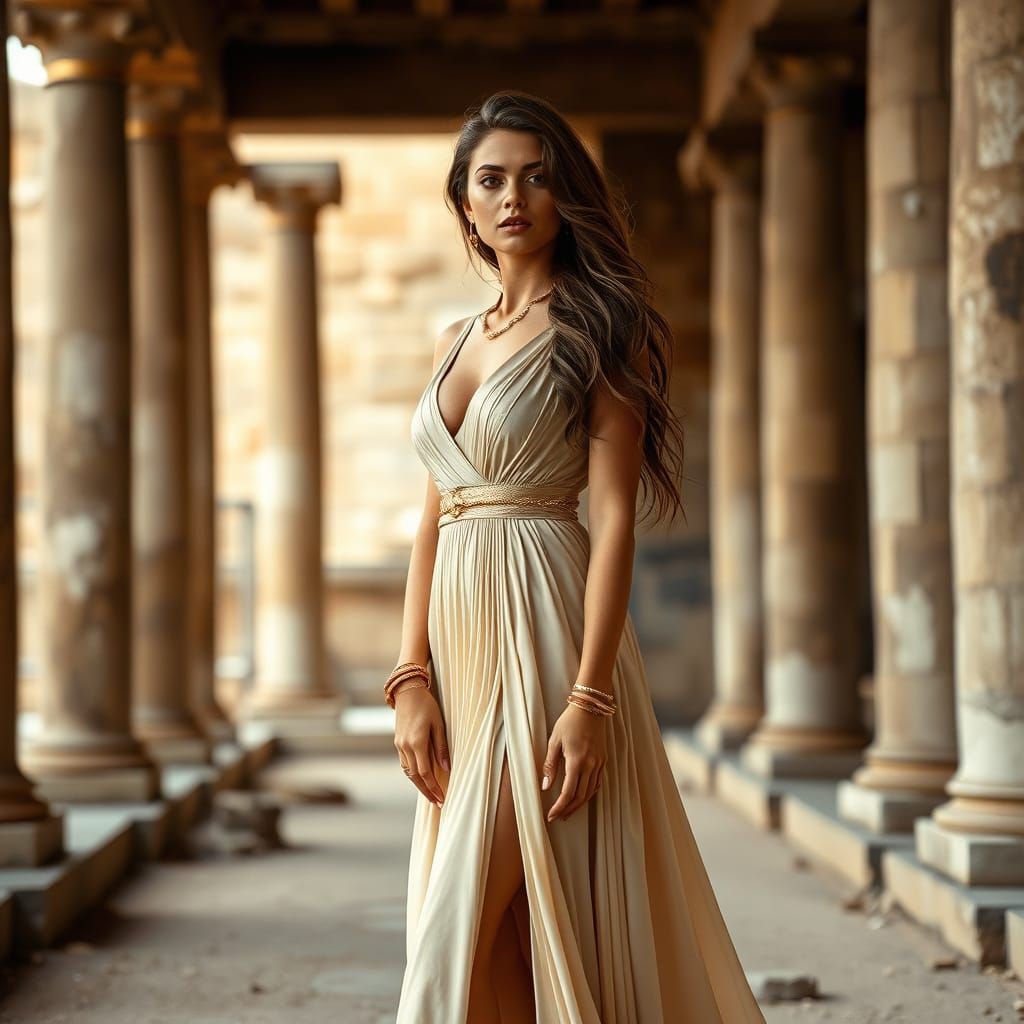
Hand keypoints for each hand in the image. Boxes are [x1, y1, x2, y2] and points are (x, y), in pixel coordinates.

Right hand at [393, 682, 449, 806]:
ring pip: (408, 771)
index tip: (442, 798)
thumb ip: (441, 747)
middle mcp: (405, 746)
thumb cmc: (427, 705)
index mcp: (416, 742)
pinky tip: (421, 777)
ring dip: (419, 784)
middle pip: (415, 776)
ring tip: (431, 793)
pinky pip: (404, 763)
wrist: (407, 691)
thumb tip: (446, 768)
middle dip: (426, 791)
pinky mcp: (397, 742)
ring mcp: (399, 745)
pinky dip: (412, 773)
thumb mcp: (439, 724)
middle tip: (437, 803)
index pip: (425, 773)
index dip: (433, 787)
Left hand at [541, 701, 607, 821]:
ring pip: (590, 792)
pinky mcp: (603, 760)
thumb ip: (550, 765)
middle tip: (558, 816)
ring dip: (579, 804)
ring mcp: (599, 763)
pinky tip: (582, 796)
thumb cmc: (569, 722)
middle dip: (568, 810)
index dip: (559, 807)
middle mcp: (590, 765)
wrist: (590, 708)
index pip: (568, 793)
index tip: (551, 815)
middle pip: (580, 797)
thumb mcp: (554, 741)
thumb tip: (546, 786)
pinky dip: (589, 793)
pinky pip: (597, 783)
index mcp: (577, 762)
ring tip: (568, 810)